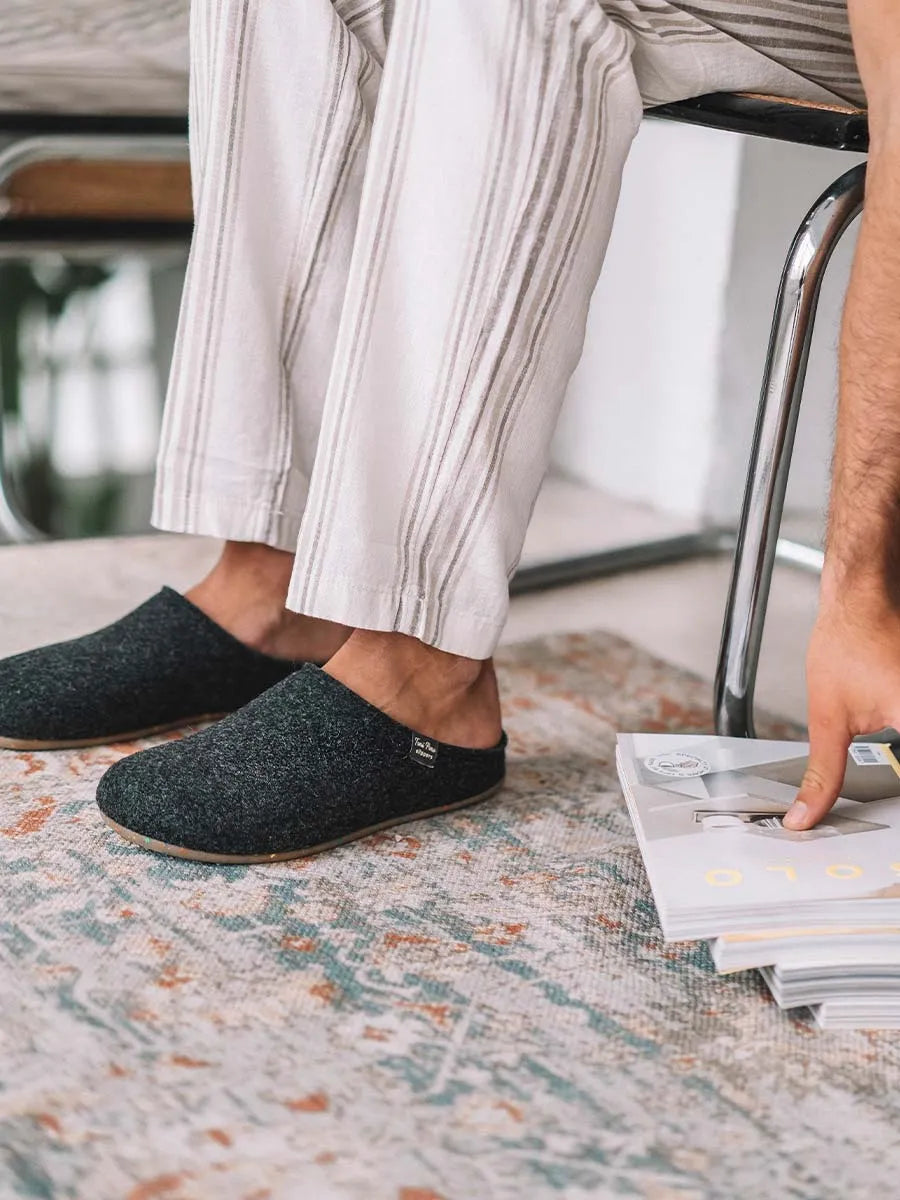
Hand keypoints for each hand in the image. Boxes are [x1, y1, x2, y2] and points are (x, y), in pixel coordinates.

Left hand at [784, 596, 899, 829]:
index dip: (890, 821)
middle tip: (877, 831)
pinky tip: (886, 759)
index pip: (899, 779)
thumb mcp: (829, 718)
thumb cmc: (847, 643)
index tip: (881, 851)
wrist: (861, 600)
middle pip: (898, 770)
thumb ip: (824, 774)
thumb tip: (806, 816)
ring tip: (880, 801)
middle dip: (888, 798)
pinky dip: (896, 756)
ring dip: (890, 774)